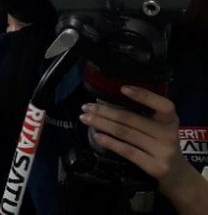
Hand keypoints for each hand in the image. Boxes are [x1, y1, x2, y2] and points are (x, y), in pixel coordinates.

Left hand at [80, 86, 204, 202]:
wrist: (178, 175)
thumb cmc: (162, 144)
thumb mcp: (161, 127)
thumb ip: (144, 116)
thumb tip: (106, 103)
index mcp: (170, 120)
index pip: (163, 105)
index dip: (144, 96)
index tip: (123, 88)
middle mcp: (168, 134)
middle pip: (131, 119)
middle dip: (105, 111)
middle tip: (86, 107)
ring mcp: (162, 151)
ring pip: (126, 134)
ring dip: (102, 124)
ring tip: (85, 118)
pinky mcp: (155, 166)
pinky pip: (128, 151)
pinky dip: (110, 142)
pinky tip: (97, 136)